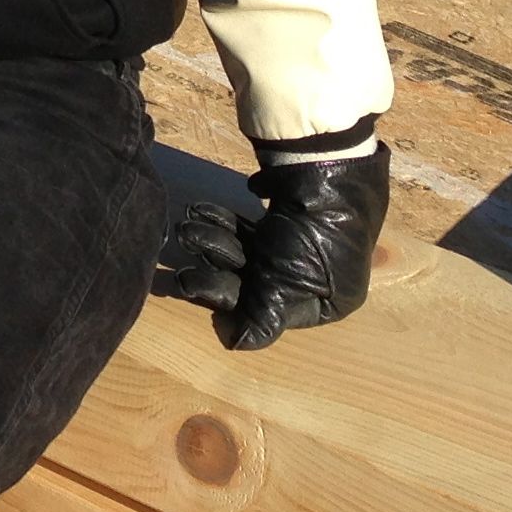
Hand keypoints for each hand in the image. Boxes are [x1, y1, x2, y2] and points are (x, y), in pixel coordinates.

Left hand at [175, 145, 391, 350]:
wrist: (323, 166)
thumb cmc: (308, 237)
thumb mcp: (283, 284)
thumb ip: (259, 316)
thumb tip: (236, 344)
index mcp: (327, 300)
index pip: (269, 311)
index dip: (228, 299)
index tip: (190, 284)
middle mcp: (318, 275)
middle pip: (254, 279)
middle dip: (214, 260)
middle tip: (184, 241)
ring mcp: (303, 242)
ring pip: (247, 249)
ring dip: (213, 237)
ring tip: (187, 221)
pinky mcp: (287, 213)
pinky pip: (250, 225)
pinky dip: (225, 219)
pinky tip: (203, 209)